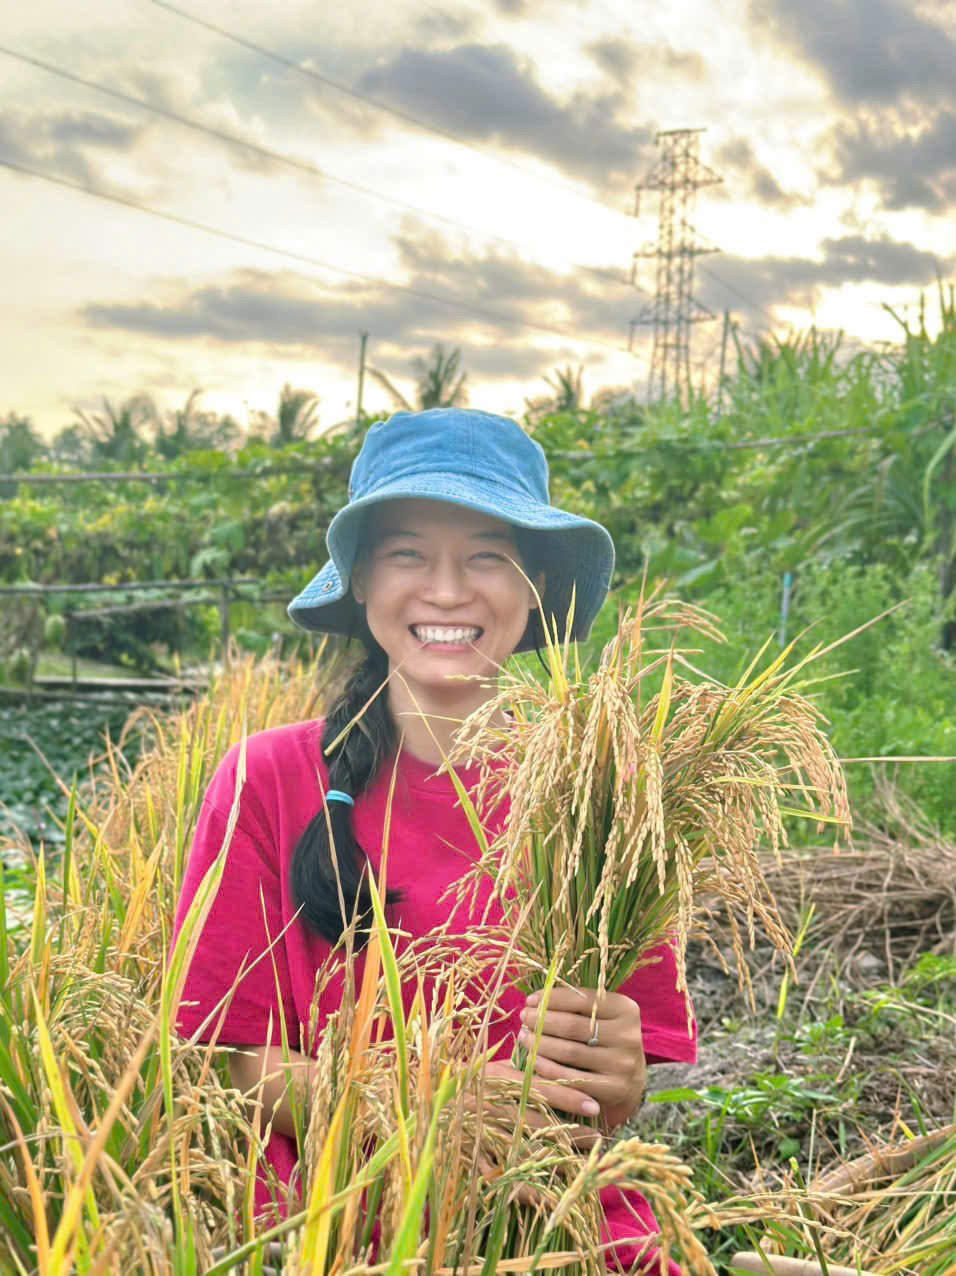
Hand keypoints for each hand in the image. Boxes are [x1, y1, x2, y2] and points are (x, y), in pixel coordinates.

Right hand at [465, 1059, 602, 1206]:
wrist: (418, 1102)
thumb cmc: (459, 1081)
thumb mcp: (487, 1069)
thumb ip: (517, 1069)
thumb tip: (554, 1066)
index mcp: (492, 1078)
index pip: (538, 1086)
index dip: (568, 1097)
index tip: (595, 1106)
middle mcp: (487, 1104)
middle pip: (537, 1120)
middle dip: (571, 1133)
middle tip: (597, 1140)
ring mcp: (477, 1132)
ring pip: (523, 1148)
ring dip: (554, 1159)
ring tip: (581, 1166)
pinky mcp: (467, 1157)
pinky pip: (500, 1176)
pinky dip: (523, 1187)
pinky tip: (546, 1196)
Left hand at [517, 986, 646, 1133]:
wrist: (630, 1080)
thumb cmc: (605, 1039)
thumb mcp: (600, 1017)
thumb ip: (576, 1006)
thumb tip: (535, 1000)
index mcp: (626, 1009)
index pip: (582, 999)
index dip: (552, 998)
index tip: (529, 1000)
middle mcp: (628, 1036)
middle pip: (573, 1026)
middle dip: (542, 1020)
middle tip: (523, 1018)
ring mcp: (622, 1064)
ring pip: (570, 1052)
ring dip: (540, 1044)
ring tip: (524, 1036)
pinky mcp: (614, 1089)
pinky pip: (572, 1078)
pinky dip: (548, 1069)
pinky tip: (533, 1060)